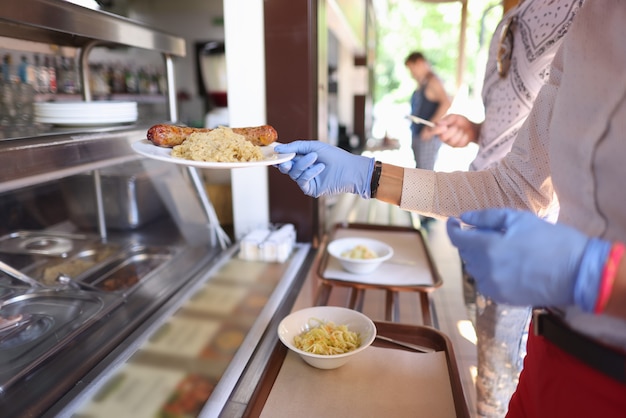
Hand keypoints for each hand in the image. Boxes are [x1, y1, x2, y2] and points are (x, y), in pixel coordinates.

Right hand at [274, 141, 374, 197]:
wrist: (350, 168)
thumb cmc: (334, 156)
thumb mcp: (313, 146)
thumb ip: (295, 147)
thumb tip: (278, 150)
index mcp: (302, 159)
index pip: (286, 158)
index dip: (278, 157)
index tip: (272, 153)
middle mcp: (302, 170)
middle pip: (286, 167)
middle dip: (285, 162)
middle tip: (287, 159)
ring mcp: (306, 180)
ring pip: (294, 173)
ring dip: (303, 164)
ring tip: (315, 157)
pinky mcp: (310, 189)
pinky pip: (303, 180)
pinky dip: (310, 172)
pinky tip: (320, 167)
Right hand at [433, 114, 478, 147]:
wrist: (472, 128)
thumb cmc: (461, 122)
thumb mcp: (455, 117)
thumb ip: (447, 119)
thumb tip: (438, 123)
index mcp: (439, 128)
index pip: (431, 130)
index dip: (435, 130)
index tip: (444, 127)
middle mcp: (441, 136)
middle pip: (442, 137)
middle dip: (452, 130)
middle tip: (456, 126)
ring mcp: (448, 142)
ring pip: (452, 140)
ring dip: (459, 133)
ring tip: (461, 130)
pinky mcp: (455, 146)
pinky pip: (459, 143)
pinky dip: (464, 137)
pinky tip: (465, 135)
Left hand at [446, 208, 610, 310]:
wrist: (578, 273)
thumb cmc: (552, 240)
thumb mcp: (519, 219)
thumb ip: (487, 217)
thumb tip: (465, 218)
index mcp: (488, 247)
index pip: (458, 239)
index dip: (452, 229)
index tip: (453, 221)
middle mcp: (486, 269)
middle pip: (466, 254)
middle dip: (470, 241)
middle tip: (486, 231)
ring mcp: (493, 287)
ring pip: (475, 269)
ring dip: (479, 257)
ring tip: (500, 248)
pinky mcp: (503, 298)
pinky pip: (486, 282)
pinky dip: (489, 272)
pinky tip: (506, 264)